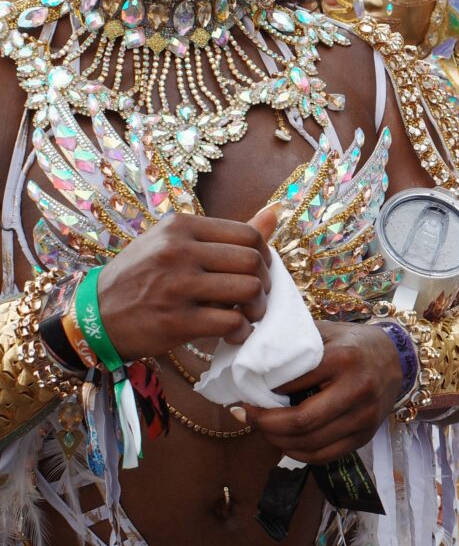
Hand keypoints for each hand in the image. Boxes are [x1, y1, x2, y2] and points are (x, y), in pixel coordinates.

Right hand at [96, 208, 275, 361]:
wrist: (95, 315)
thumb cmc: (140, 276)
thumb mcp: (172, 244)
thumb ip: (225, 234)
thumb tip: (275, 212)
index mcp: (180, 227)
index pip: (248, 234)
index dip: (264, 255)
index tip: (258, 270)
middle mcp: (177, 251)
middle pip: (252, 261)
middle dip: (264, 283)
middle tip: (256, 296)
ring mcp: (176, 286)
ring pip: (248, 290)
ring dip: (258, 308)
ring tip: (248, 315)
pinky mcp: (176, 321)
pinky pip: (232, 322)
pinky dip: (241, 331)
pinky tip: (233, 333)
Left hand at [242, 319, 401, 464]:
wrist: (395, 357)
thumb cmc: (352, 343)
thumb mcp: (324, 333)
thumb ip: (294, 345)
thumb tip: (251, 361)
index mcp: (343, 359)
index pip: (292, 384)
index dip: (263, 395)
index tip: (247, 395)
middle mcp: (357, 389)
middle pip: (302, 422)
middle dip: (267, 424)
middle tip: (250, 416)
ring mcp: (364, 417)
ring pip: (311, 444)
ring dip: (279, 441)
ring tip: (265, 429)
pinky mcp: (365, 436)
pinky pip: (325, 456)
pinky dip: (299, 454)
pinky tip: (286, 444)